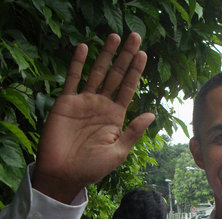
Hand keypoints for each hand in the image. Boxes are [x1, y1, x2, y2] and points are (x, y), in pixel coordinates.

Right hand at [33, 33, 154, 202]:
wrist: (64, 174)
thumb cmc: (92, 169)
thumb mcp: (118, 152)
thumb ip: (133, 132)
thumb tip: (152, 114)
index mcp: (116, 117)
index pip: (128, 89)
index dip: (135, 71)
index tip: (143, 54)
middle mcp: (101, 106)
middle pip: (116, 75)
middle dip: (125, 56)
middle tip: (135, 36)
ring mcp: (84, 102)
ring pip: (97, 73)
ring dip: (106, 55)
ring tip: (115, 36)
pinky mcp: (66, 102)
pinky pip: (72, 79)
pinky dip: (77, 63)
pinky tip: (85, 48)